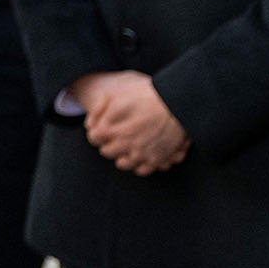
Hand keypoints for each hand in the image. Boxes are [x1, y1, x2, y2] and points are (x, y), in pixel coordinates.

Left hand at [74, 70, 188, 174]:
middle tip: (114, 134)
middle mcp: (128, 145)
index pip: (94, 138)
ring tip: (127, 144)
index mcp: (115, 130)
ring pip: (122, 164)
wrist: (177, 103)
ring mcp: (143, 154)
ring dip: (121, 155)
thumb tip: (91, 124)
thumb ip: (101, 112)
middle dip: (107, 143)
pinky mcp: (157, 159)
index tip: (100, 127)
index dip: (95, 131)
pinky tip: (139, 153)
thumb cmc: (148, 97)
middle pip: (107, 152)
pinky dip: (139, 164)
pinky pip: (142, 170)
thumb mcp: (119, 98)